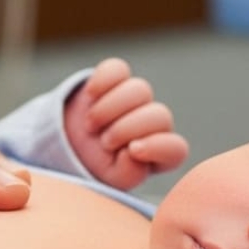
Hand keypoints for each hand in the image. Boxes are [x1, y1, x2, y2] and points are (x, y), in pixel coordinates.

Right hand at [63, 57, 188, 188]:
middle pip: (159, 115)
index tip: (132, 150)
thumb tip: (133, 152)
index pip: (176, 148)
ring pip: (140, 89)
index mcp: (160, 153)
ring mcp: (136, 98)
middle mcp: (154, 123)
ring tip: (92, 125)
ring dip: (111, 108)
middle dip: (126, 128)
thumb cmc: (99, 167)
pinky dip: (103, 81)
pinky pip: (118, 68)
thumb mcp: (112, 180)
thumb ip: (128, 173)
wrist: (72, 146)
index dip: (157, 147)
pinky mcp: (116, 78)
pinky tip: (91, 96)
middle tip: (105, 142)